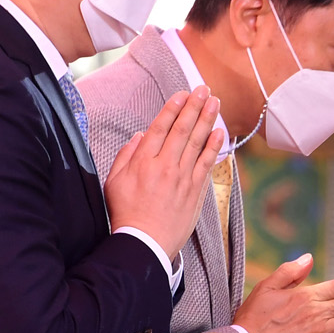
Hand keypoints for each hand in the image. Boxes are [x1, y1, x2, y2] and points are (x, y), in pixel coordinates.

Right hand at [105, 86, 223, 258]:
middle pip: (182, 130)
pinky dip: (214, 146)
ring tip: (215, 102)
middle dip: (194, 106)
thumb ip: (126, 156)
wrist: (145, 243)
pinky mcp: (195, 191)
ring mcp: (183, 178)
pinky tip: (219, 132)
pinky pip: (207, 164)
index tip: (182, 94)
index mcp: (143, 162)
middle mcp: (165, 166)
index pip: (161, 127)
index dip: (173, 108)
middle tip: (204, 89)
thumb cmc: (126, 214)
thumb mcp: (114, 182)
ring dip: (207, 120)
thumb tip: (140, 136)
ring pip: (197, 143)